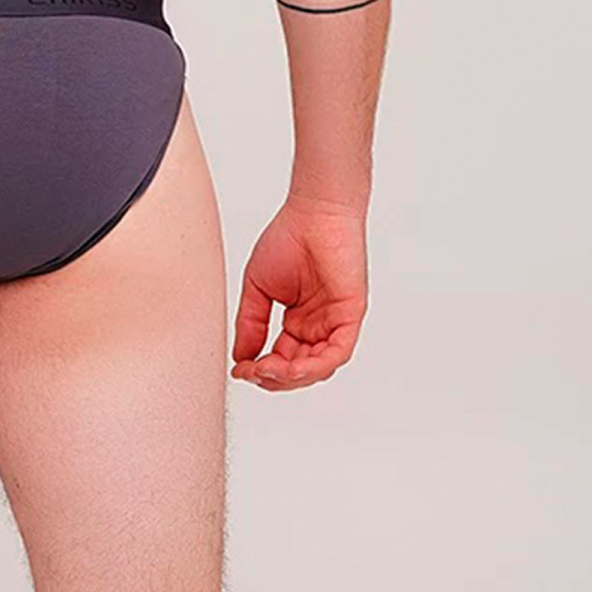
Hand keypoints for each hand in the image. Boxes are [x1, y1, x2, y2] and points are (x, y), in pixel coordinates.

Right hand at [232, 196, 367, 390]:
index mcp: (299, 322)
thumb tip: (241, 357)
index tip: (240, 370)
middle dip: (274, 378)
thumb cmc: (289, 239)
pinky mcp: (351, 315)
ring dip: (292, 377)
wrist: (313, 212)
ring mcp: (335, 322)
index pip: (281, 359)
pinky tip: (291, 366)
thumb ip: (251, 324)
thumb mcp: (259, 289)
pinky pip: (337, 352)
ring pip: (318, 367)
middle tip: (252, 373)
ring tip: (267, 371)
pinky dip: (314, 365)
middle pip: (299, 370)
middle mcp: (318, 326)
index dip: (261, 370)